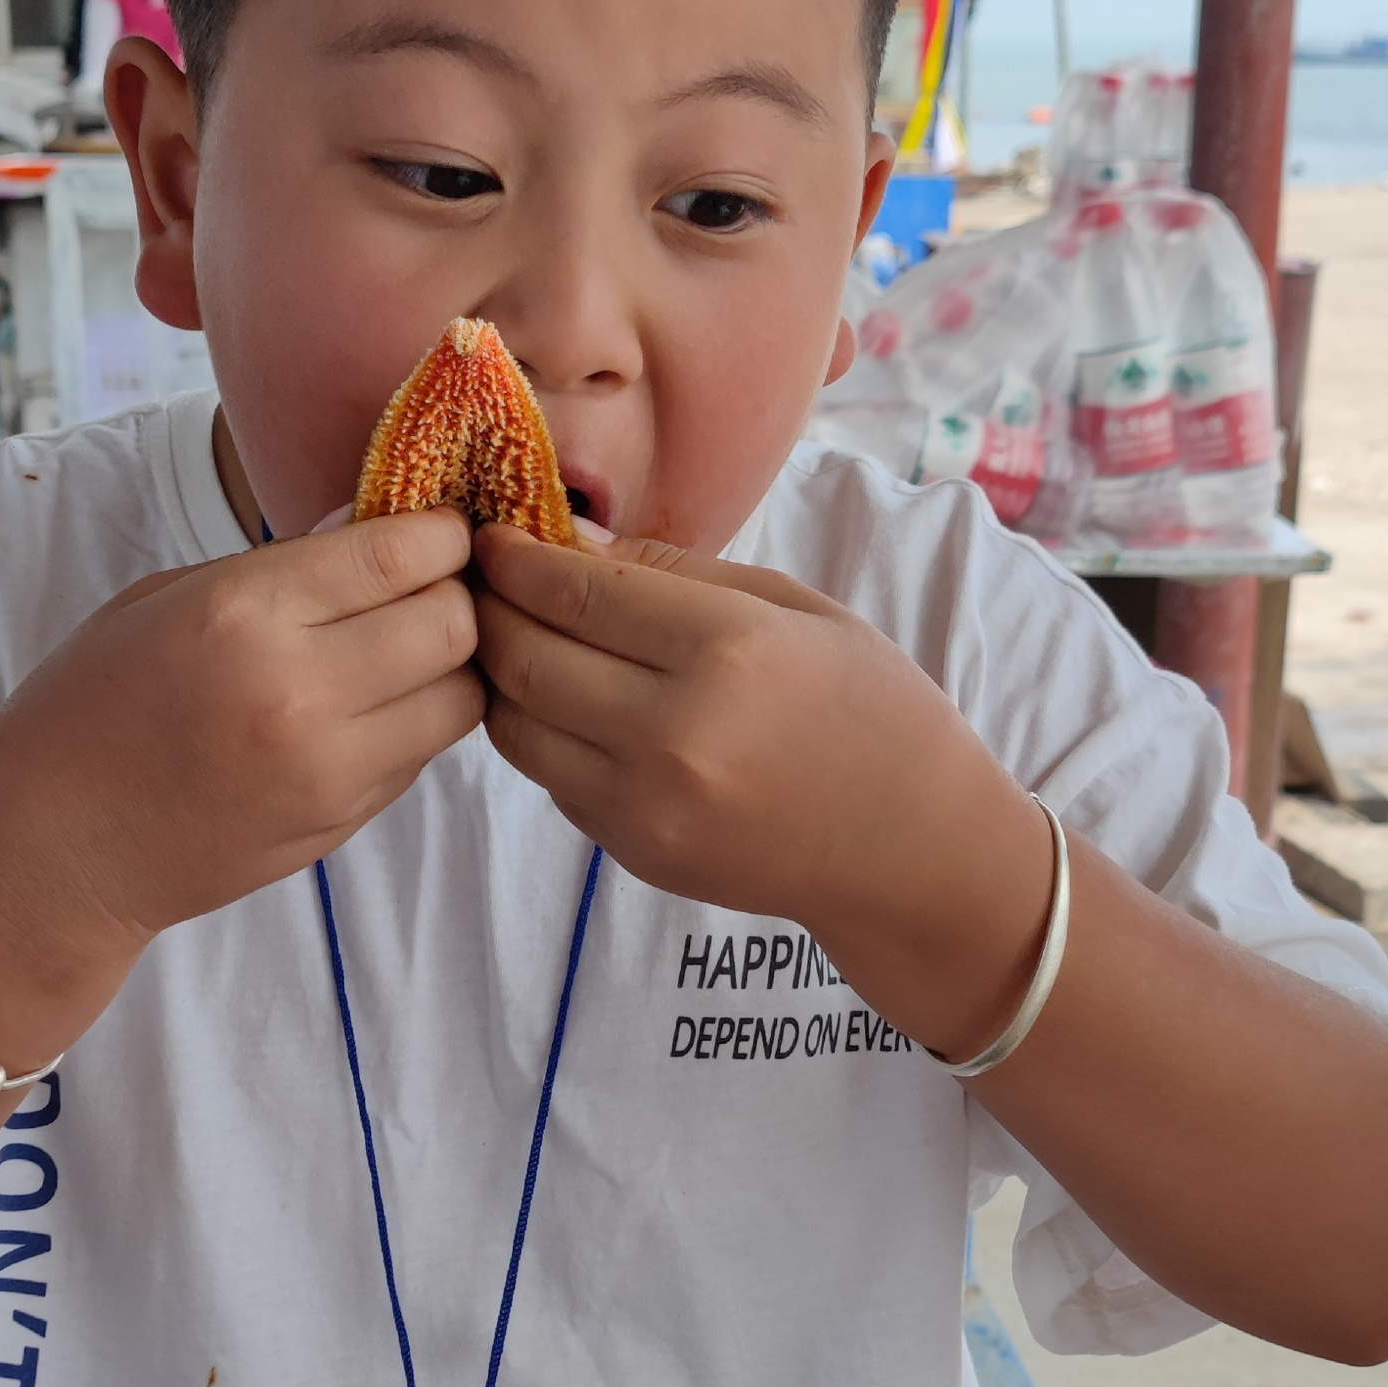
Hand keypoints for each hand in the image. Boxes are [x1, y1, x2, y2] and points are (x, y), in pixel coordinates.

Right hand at [0, 509, 482, 1034]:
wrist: (55, 849)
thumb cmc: (91, 705)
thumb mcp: (165, 598)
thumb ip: (281, 565)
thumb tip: (375, 526)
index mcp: (246, 614)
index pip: (404, 554)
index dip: (440, 531)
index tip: (431, 528)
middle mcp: (300, 692)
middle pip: (456, 625)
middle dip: (455, 594)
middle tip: (422, 587)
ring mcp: (328, 769)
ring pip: (463, 699)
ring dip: (449, 666)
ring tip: (401, 650)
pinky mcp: (341, 821)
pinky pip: (422, 755)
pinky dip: (415, 723)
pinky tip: (365, 709)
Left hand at [472, 526, 1052, 1056]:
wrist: (910, 847)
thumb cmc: (868, 708)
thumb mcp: (797, 607)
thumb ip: (677, 572)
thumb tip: (571, 539)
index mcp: (726, 649)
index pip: (577, 591)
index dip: (516, 558)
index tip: (492, 534)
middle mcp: (674, 731)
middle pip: (526, 657)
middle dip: (488, 609)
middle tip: (477, 579)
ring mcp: (647, 804)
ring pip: (518, 727)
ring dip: (497, 675)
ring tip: (505, 635)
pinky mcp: (634, 852)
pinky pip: (550, 779)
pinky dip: (538, 733)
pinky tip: (561, 702)